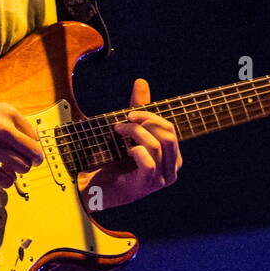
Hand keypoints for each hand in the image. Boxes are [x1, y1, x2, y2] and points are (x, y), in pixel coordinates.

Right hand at [0, 94, 43, 187]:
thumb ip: (4, 121)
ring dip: (18, 172)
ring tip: (8, 169)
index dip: (31, 146)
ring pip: (23, 167)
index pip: (34, 136)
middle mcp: (4, 128)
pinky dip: (6, 181)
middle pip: (34, 153)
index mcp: (8, 112)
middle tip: (25, 164)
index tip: (25, 151)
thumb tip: (18, 138)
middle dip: (32, 161)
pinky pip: (6, 180)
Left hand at [76, 78, 180, 209]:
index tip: (130, 113)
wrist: (96, 188)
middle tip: (126, 119)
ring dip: (134, 132)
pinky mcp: (147, 185)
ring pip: (156, 145)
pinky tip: (125, 151)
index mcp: (172, 157)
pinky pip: (148, 161)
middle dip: (146, 121)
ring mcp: (161, 180)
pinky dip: (136, 150)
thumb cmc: (115, 161)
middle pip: (168, 134)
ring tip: (118, 131)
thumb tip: (141, 82)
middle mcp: (171, 169)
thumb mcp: (129, 131)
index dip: (151, 116)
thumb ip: (138, 109)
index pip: (170, 129)